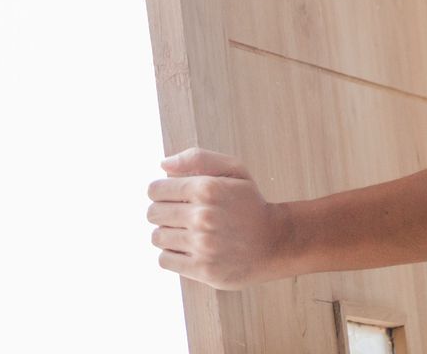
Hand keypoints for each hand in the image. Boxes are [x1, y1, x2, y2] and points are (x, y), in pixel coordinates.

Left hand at [147, 147, 293, 288]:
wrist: (274, 243)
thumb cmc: (250, 204)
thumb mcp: (234, 171)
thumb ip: (198, 159)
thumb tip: (163, 164)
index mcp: (207, 188)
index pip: (155, 190)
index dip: (162, 192)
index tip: (174, 197)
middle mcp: (202, 216)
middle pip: (152, 214)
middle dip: (163, 213)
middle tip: (182, 215)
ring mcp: (202, 244)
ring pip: (157, 237)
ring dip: (168, 234)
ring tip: (187, 232)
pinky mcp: (201, 268)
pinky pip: (164, 260)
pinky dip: (172, 255)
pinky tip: (189, 249)